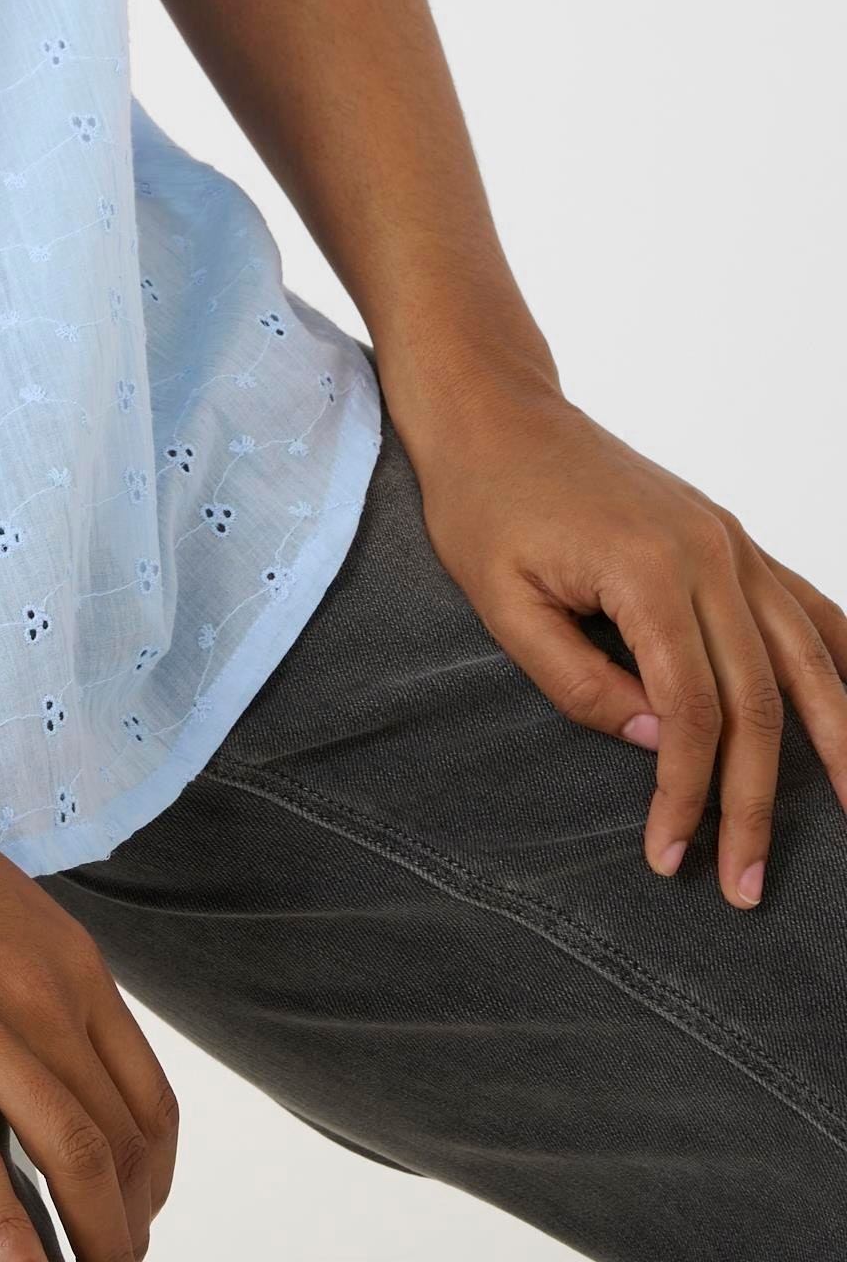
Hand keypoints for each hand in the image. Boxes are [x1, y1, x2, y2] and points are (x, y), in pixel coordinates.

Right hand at [0, 761, 178, 1260]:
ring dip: (93, 1241)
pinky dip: (6, 1235)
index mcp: (69, 959)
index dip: (154, 1181)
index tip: (135, 1220)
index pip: (150, 1100)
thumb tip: (51, 1063)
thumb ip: (34, 980)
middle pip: (120, 1143)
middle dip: (126, 1228)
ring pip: (70, 1156)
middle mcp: (40, 991)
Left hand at [389, 359, 846, 909]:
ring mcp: (729, 540)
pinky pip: (807, 606)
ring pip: (807, 658)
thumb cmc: (483, 501)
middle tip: (744, 885)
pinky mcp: (730, 535)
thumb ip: (579, 682)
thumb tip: (663, 745)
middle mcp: (708, 553)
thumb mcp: (502, 602)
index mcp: (648, 570)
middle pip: (760, 701)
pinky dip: (843, 659)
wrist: (493, 409)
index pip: (693, 712)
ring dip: (834, 744)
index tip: (670, 857)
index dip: (688, 795)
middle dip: (756, 803)